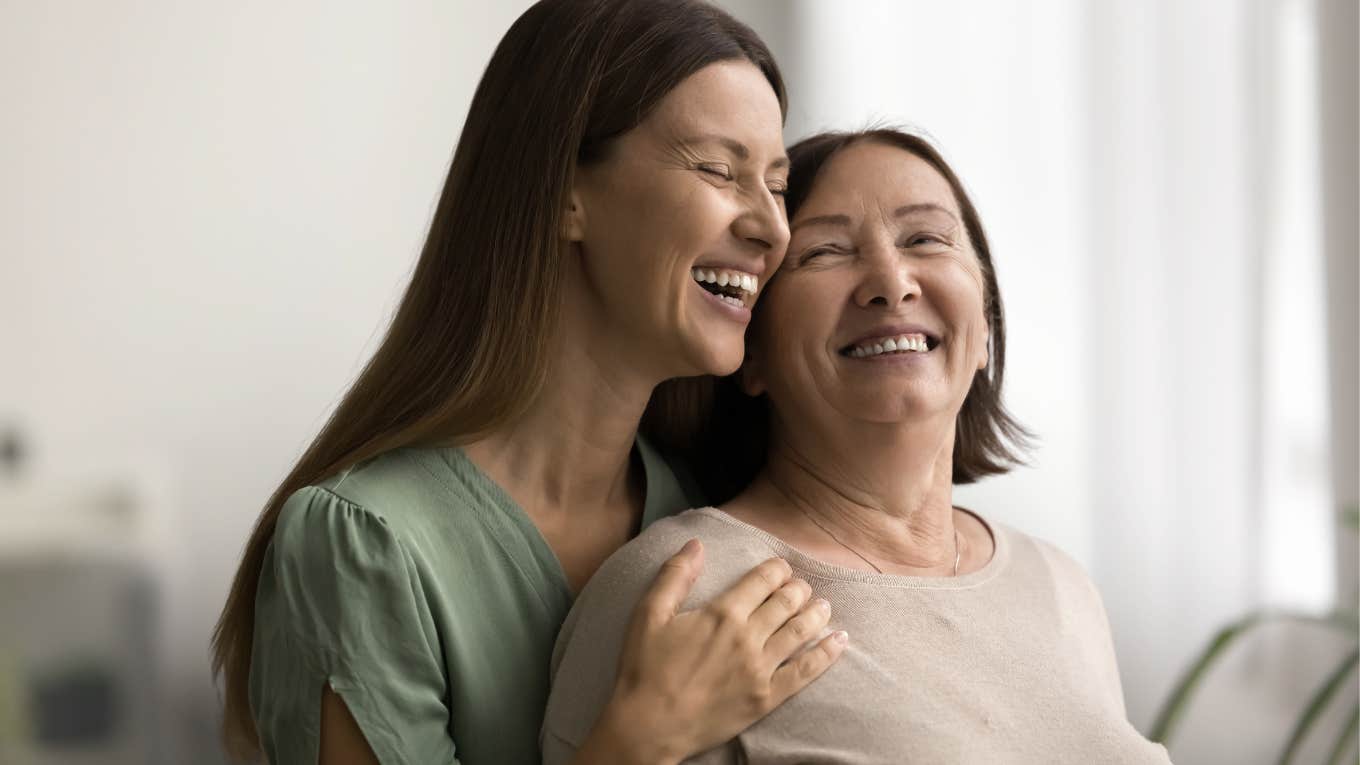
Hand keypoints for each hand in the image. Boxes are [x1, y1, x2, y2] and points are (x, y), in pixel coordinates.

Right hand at [580, 539, 846, 763]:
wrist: (648, 726)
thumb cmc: (644, 669)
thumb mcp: (649, 614)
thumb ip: (675, 575)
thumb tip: (695, 543)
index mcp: (722, 612)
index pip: (763, 580)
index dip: (777, 569)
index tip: (782, 567)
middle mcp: (747, 636)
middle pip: (786, 602)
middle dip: (798, 588)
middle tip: (802, 585)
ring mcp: (761, 669)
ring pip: (800, 631)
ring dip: (816, 614)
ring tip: (824, 605)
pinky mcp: (766, 698)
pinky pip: (806, 672)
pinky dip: (827, 654)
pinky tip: (840, 641)